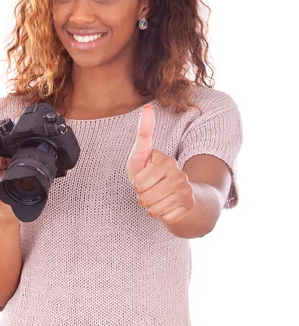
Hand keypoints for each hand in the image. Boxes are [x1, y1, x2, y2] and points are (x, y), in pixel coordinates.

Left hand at [126, 105, 195, 225]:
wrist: (176, 194)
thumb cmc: (151, 173)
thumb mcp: (142, 154)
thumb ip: (144, 133)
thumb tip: (148, 107)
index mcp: (166, 161)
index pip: (138, 183)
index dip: (136, 185)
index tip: (145, 177)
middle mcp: (179, 174)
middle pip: (145, 198)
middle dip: (143, 197)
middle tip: (151, 190)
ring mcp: (186, 190)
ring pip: (154, 210)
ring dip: (151, 208)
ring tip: (157, 198)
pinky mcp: (190, 205)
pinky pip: (165, 218)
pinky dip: (162, 216)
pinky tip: (168, 206)